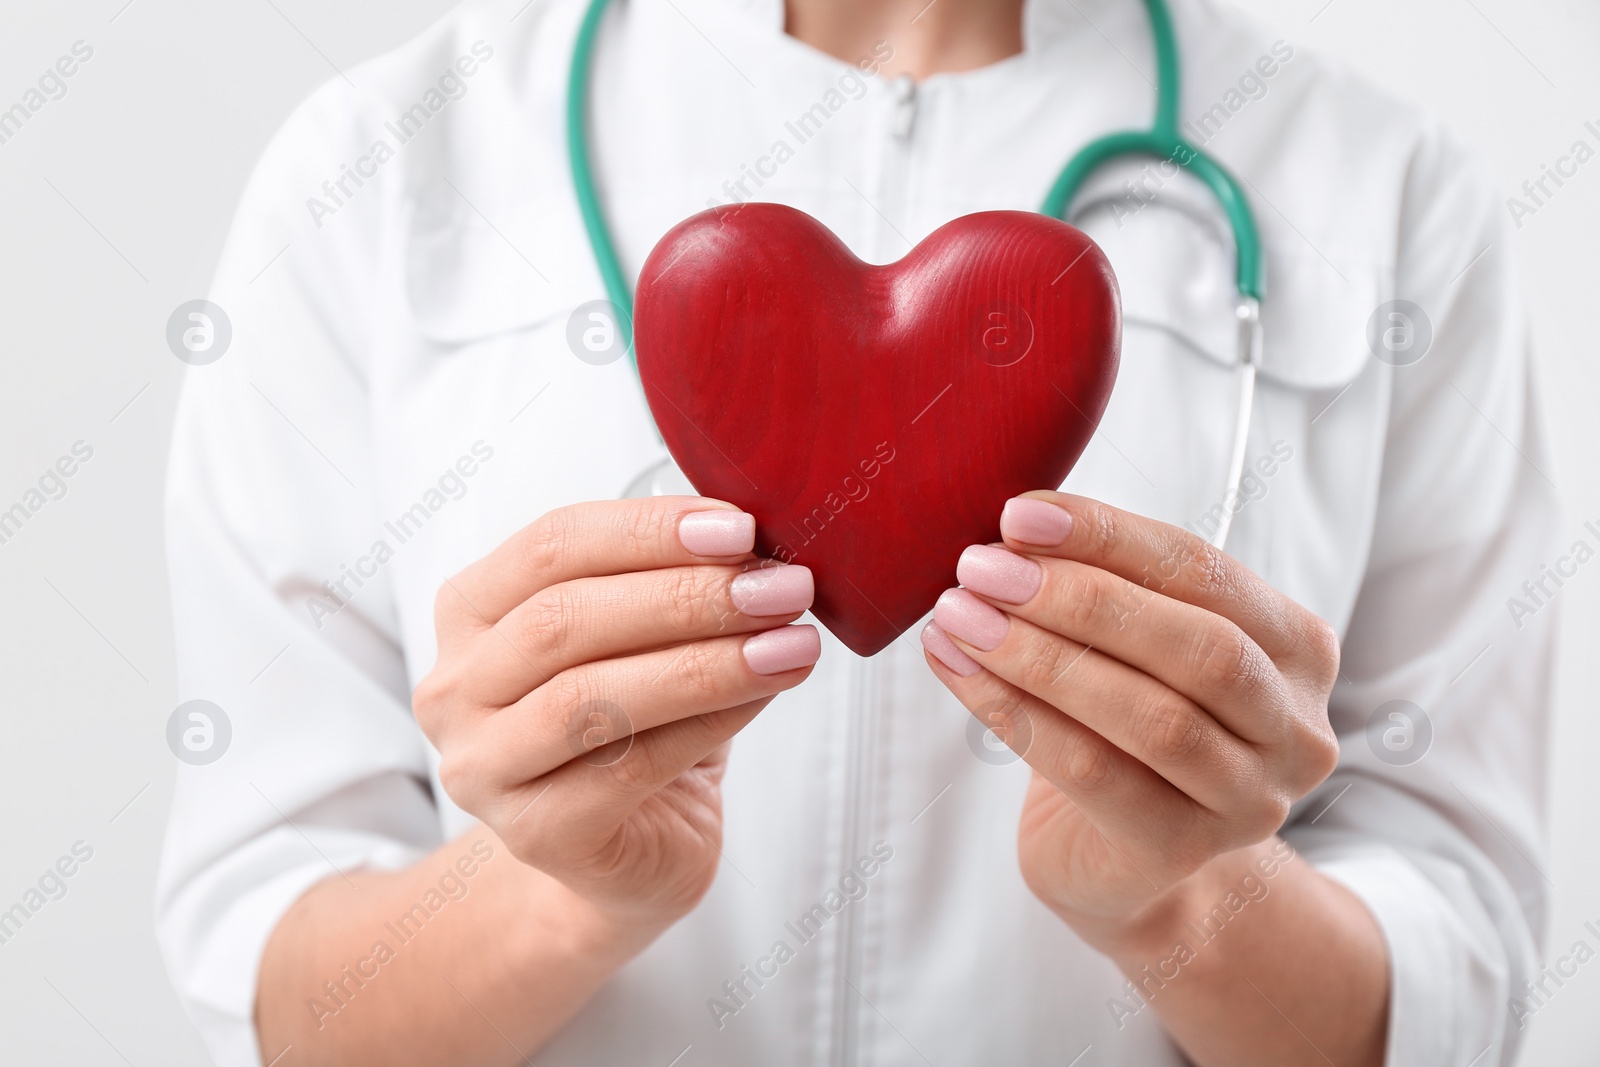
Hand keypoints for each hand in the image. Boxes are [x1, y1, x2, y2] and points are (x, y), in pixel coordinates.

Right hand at [414, 496, 819, 933]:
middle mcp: (456, 688)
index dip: (647, 530)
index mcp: (470, 611)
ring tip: (790, 641)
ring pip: (590, 696)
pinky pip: (630, 766)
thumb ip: (667, 580)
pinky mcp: (535, 834)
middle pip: (564, 618)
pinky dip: (710, 720)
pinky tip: (766, 692)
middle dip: (685, 595)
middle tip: (779, 586)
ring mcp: (483, 768)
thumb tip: (750, 536)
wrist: (629, 853)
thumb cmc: (637, 727)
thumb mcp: (641, 637)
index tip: (739, 527)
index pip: (551, 545)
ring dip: (705, 661)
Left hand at [919, 492, 1340, 951]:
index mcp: (1297, 648)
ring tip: (960, 616)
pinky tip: (959, 672)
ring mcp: (1248, 800)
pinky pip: (1092, 772)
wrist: (1117, 860)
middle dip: (1079, 599)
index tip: (1020, 515)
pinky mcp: (1181, 851)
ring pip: (1152, 716)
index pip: (1206, 571)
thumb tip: (1014, 531)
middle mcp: (1294, 727)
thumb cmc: (1121, 729)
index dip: (1111, 536)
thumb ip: (1102, 587)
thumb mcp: (1129, 646)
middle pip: (1199, 646)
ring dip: (1039, 656)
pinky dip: (1015, 713)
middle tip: (981, 569)